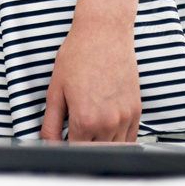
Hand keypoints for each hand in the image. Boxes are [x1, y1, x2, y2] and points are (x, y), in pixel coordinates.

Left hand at [40, 15, 139, 140]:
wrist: (104, 34)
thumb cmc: (77, 56)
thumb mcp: (55, 89)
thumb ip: (51, 122)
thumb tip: (48, 143)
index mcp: (85, 118)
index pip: (74, 150)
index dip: (65, 149)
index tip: (61, 144)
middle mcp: (108, 122)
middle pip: (94, 151)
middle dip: (82, 147)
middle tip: (72, 135)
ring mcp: (125, 118)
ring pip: (114, 148)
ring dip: (100, 145)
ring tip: (88, 130)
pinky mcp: (136, 111)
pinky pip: (130, 139)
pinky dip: (117, 140)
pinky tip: (105, 129)